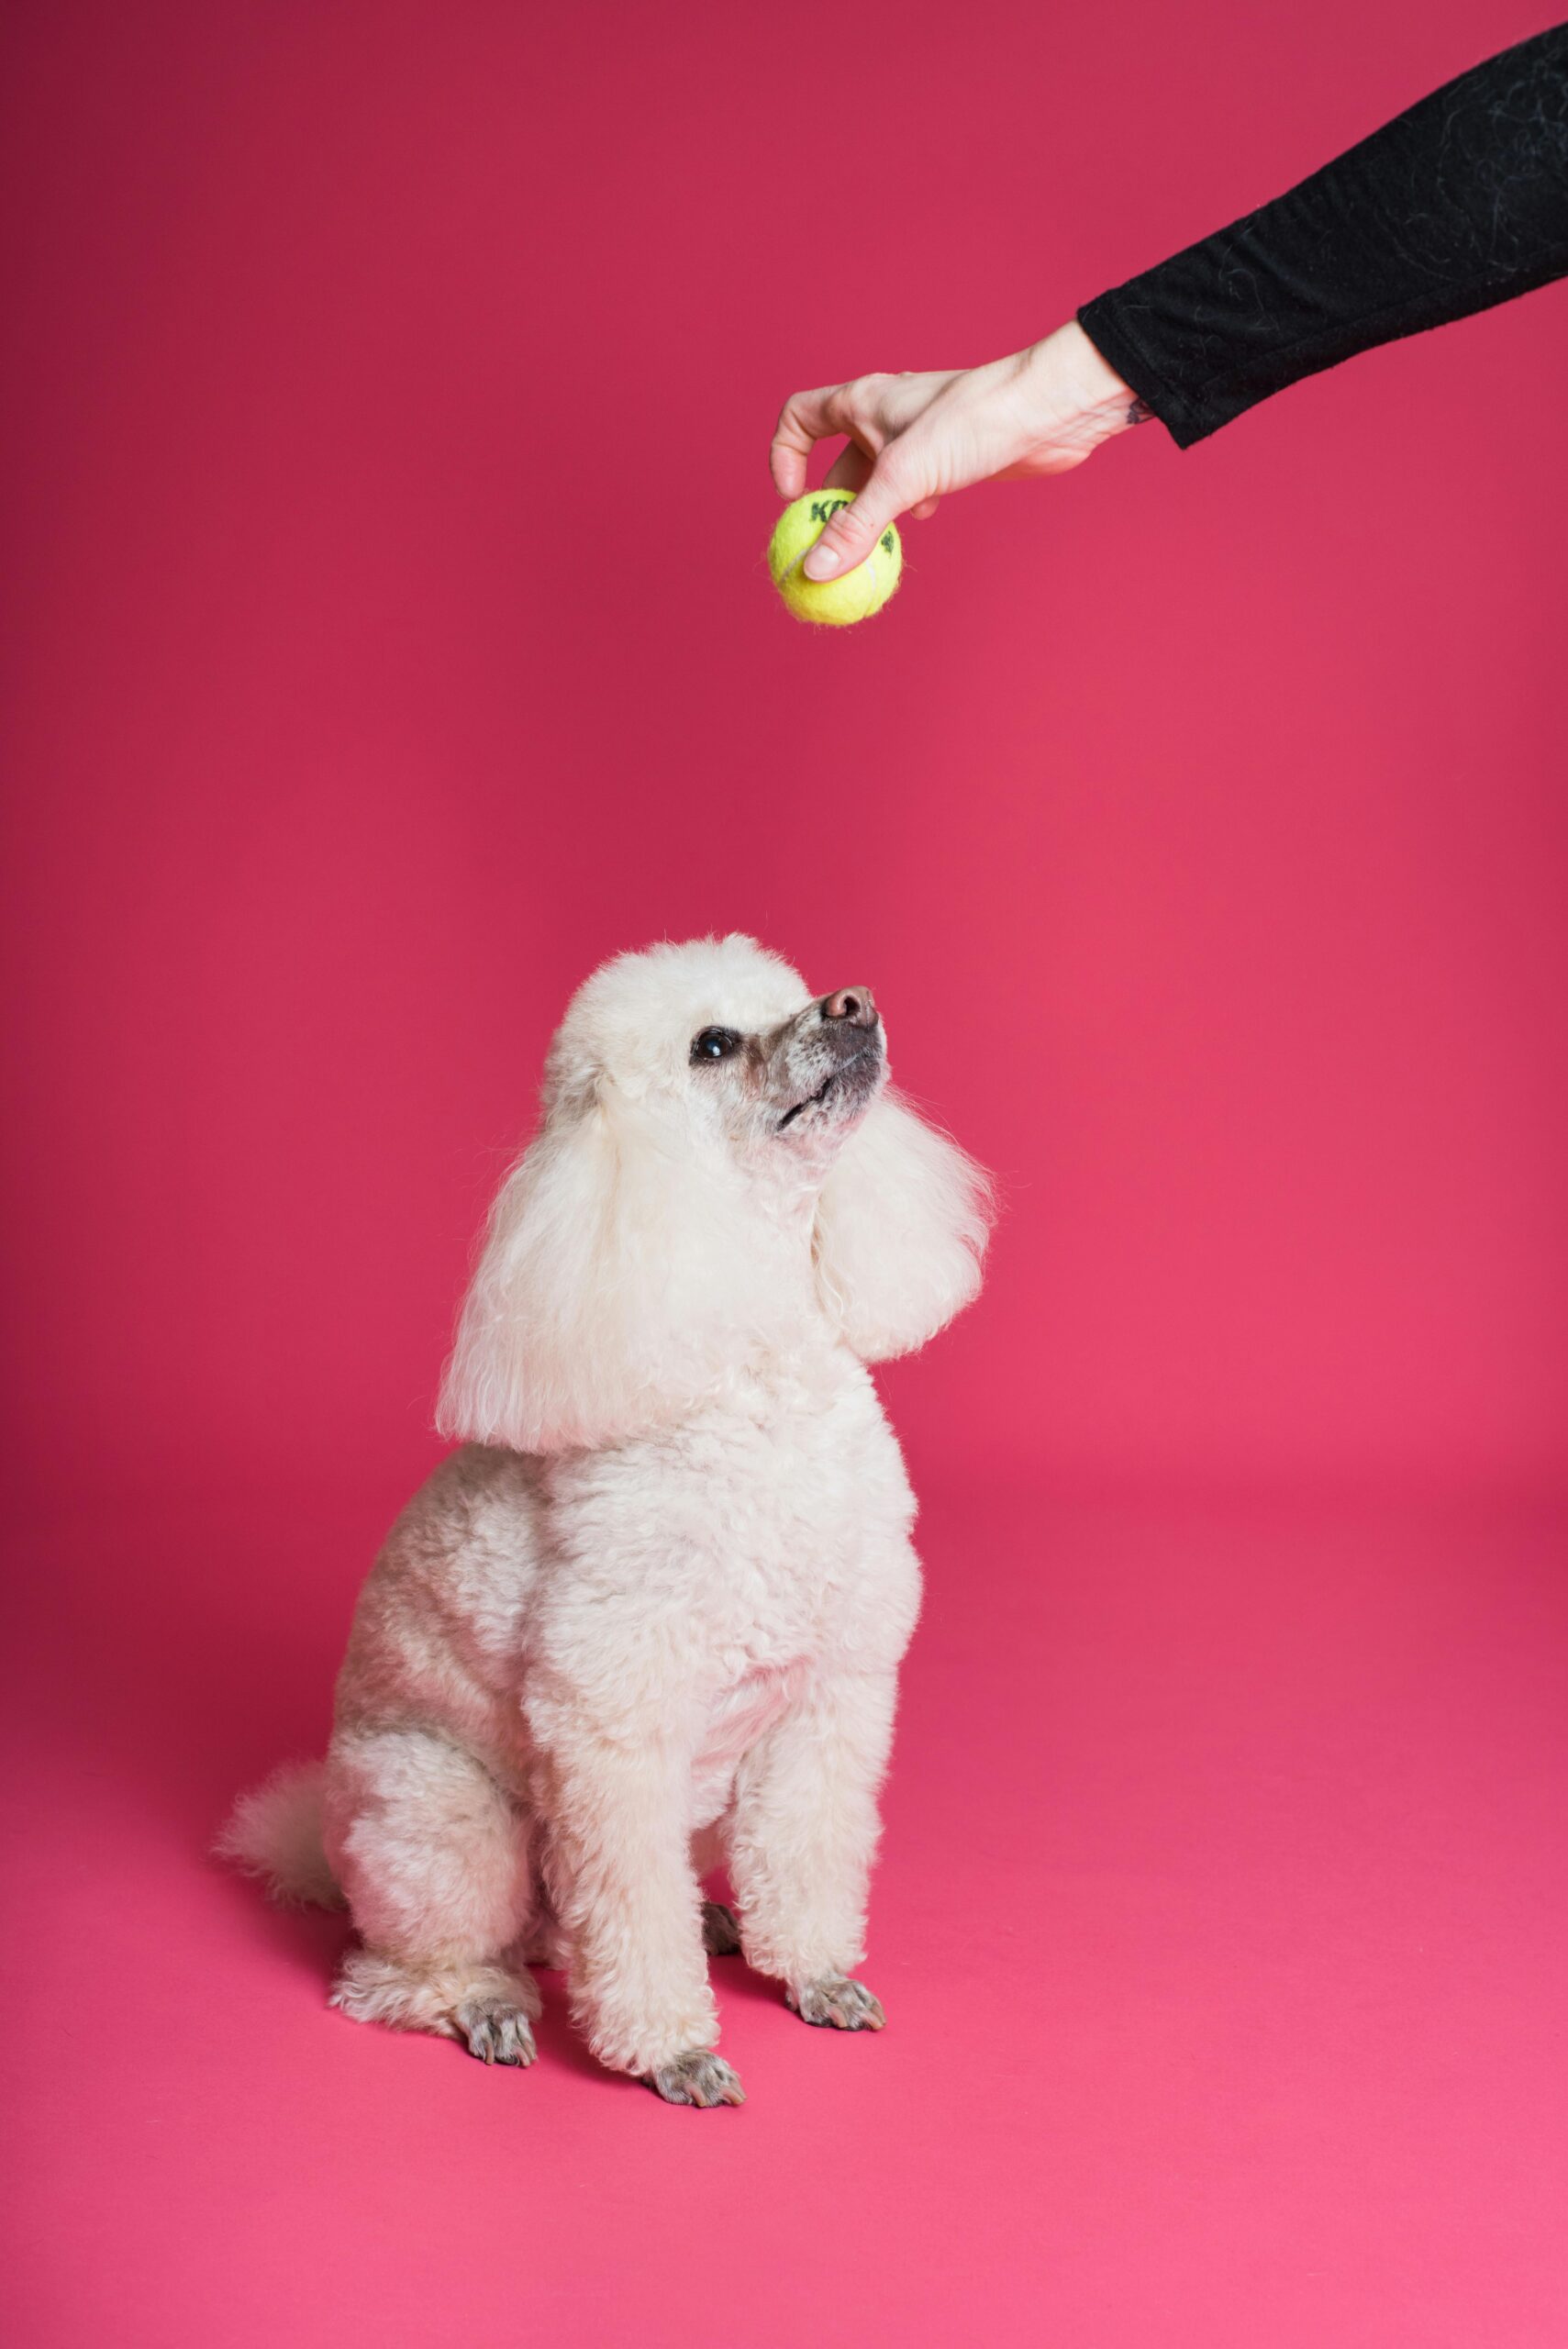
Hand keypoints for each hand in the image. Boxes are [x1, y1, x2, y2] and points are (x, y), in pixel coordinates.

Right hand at [769, 321, 1148, 580]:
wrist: (1047, 410)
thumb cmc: (974, 424)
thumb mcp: (905, 477)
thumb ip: (858, 525)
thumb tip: (815, 570)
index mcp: (862, 402)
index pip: (799, 418)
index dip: (784, 457)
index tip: (793, 500)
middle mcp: (884, 416)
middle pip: (836, 464)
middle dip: (832, 509)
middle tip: (833, 550)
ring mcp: (916, 437)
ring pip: (876, 482)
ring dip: (871, 516)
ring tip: (875, 547)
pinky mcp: (948, 457)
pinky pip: (911, 488)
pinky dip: (907, 511)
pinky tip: (922, 523)